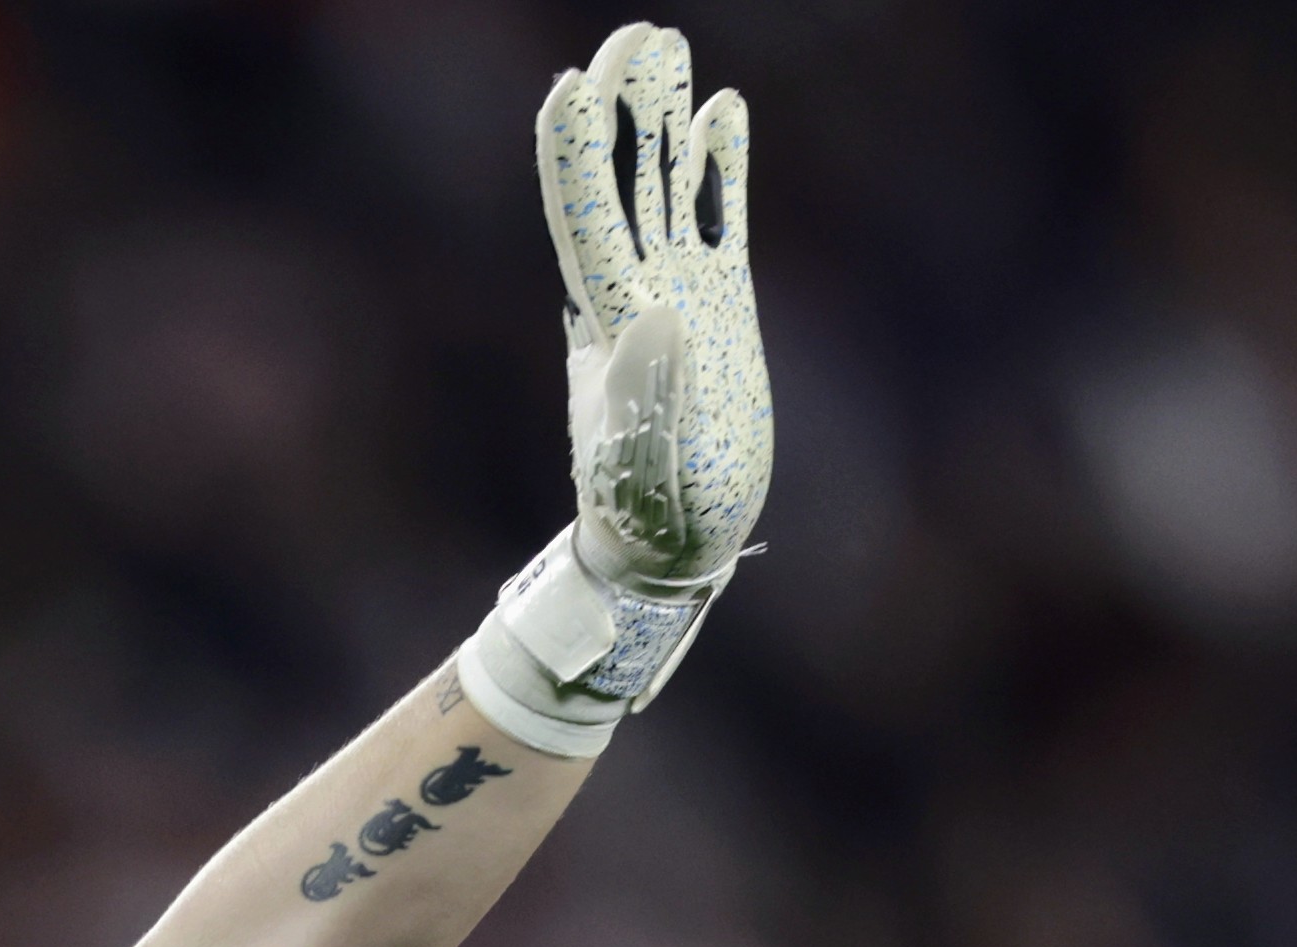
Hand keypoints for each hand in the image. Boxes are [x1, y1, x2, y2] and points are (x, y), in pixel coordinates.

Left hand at [459, 25, 766, 751]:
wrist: (671, 546)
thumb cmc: (650, 519)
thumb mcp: (642, 464)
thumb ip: (644, 393)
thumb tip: (645, 316)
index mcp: (612, 320)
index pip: (583, 216)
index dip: (576, 152)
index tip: (571, 86)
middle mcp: (638, 291)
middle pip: (621, 179)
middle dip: (624, 107)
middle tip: (636, 35)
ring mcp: (681, 292)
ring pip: (667, 183)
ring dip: (664, 116)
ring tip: (667, 46)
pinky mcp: (723, 307)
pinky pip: (720, 215)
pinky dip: (721, 163)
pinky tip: (725, 110)